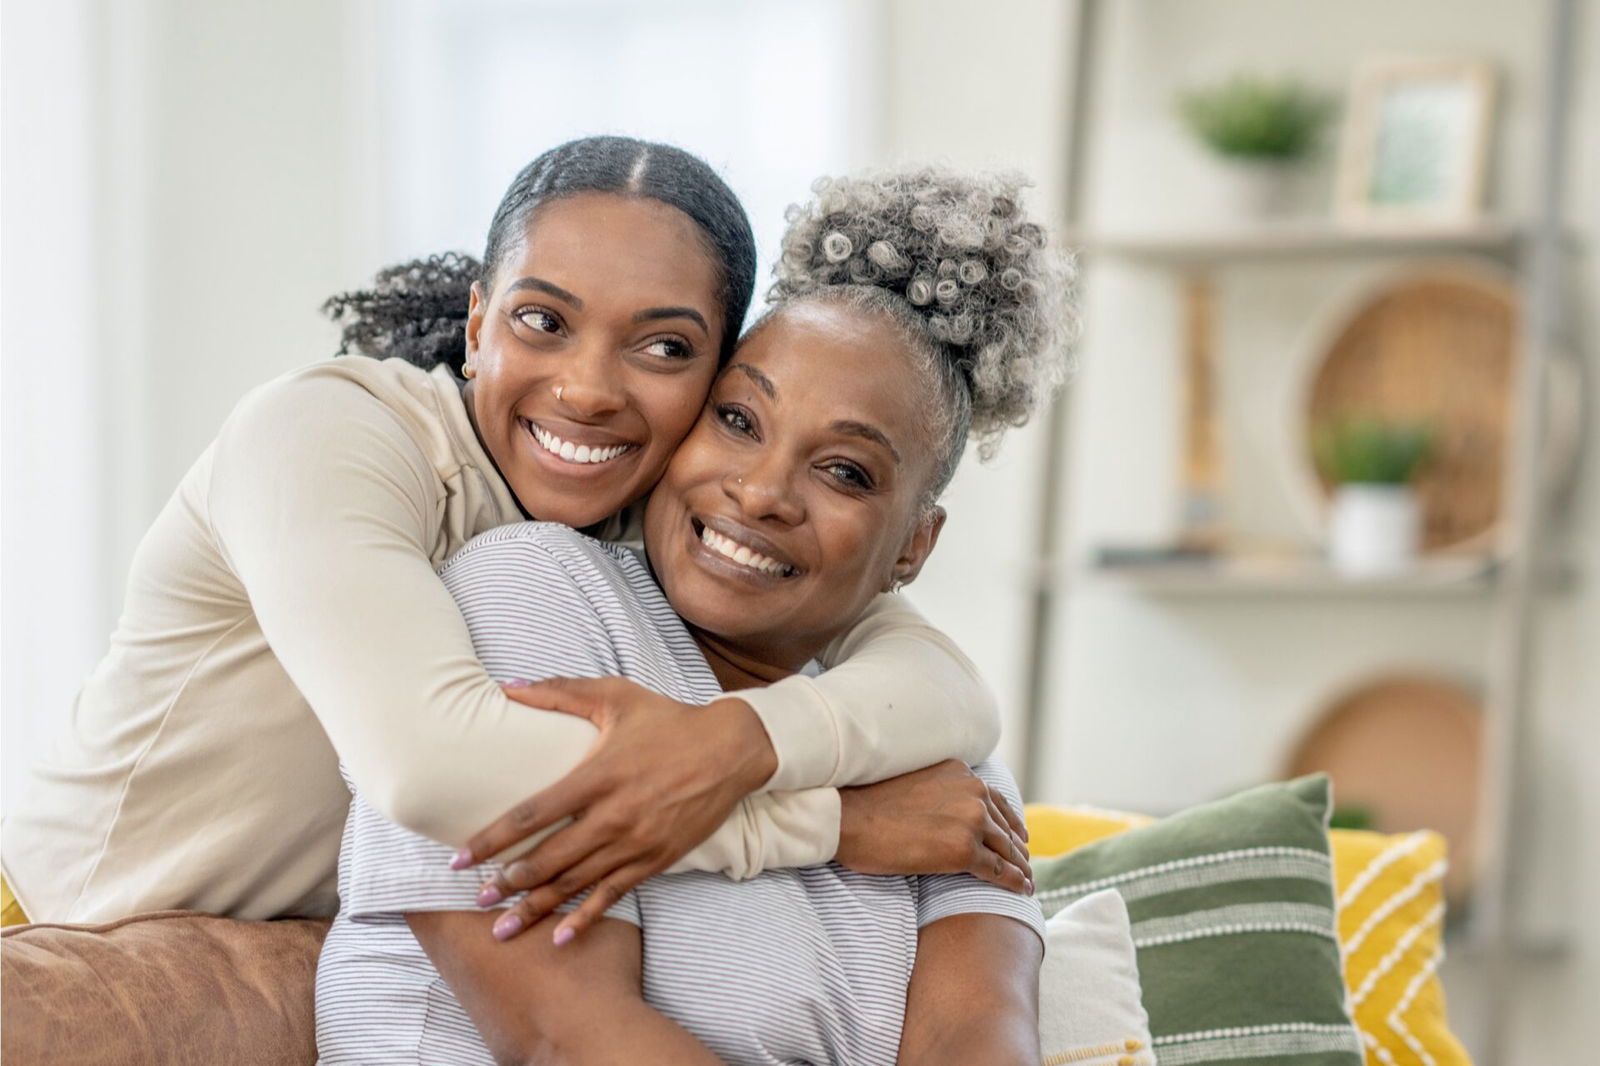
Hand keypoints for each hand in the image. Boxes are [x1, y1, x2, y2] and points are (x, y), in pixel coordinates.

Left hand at [455, 677, 778, 943]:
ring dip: (537, 907)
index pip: (533, 814)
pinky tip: (561, 937)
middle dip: (509, 883)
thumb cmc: (668, 720)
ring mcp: (636, 842)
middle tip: (476, 900)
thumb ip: (559, 692)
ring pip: (577, 883)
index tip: (460, 860)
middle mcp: (614, 815)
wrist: (731, 750)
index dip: (493, 839)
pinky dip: (586, 917)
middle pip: (549, 858)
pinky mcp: (656, 859)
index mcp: (597, 775)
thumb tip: (508, 686)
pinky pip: (614, 894)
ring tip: (503, 928)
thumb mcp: (616, 697)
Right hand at [834, 760, 1031, 893]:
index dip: (1010, 824)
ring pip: (1007, 850)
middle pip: (1006, 827)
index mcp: (960, 772)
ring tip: (1026, 880)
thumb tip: (949, 813)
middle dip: (1017, 848)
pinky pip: (998, 871)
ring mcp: (970, 820)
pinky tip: (1022, 890)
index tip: (1018, 838)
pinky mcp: (964, 851)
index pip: (996, 801)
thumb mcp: (915, 783)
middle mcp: (972, 791)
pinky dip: (1014, 882)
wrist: (848, 819)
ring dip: (1020, 867)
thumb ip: (941, 792)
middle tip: (1025, 864)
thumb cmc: (869, 806)